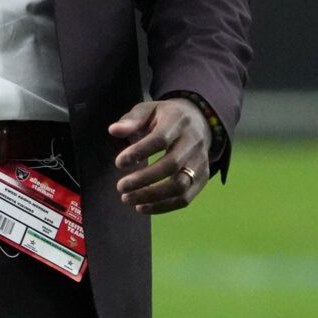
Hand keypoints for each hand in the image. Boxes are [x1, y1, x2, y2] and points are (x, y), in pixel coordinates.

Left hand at [110, 97, 210, 214]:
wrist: (199, 121)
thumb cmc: (165, 116)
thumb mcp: (147, 110)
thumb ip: (131, 121)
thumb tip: (113, 130)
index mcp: (178, 121)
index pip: (160, 139)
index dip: (139, 152)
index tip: (118, 163)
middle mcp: (193, 142)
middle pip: (171, 165)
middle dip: (144, 179)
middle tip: (120, 187)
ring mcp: (201, 161)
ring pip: (180, 185)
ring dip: (152, 197)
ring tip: (128, 199)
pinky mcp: (203, 177)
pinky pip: (186, 197)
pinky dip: (164, 206)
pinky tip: (143, 207)